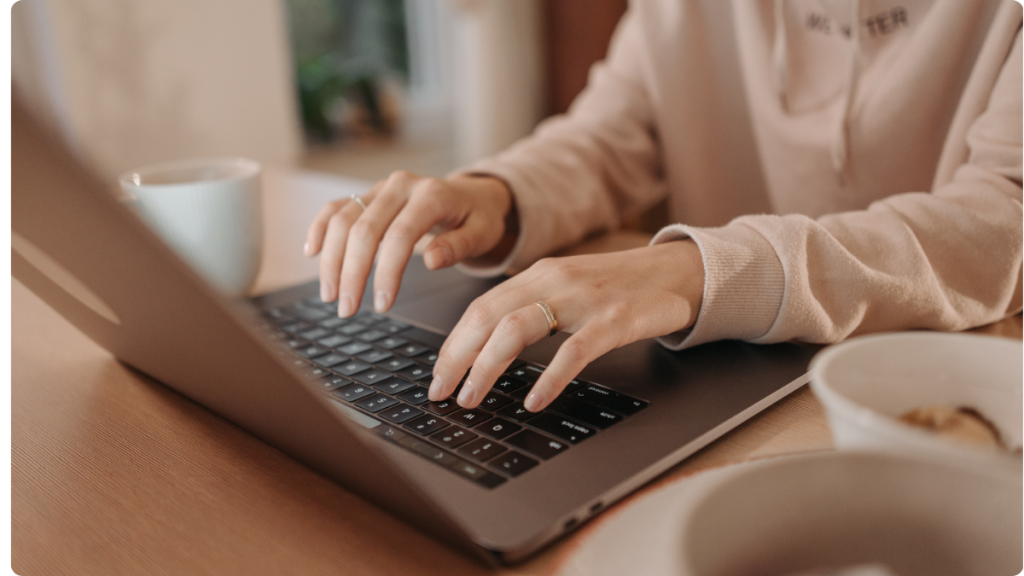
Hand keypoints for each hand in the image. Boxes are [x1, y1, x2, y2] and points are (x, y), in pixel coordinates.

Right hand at [305, 171, 512, 316]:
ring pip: (343, 219)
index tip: (382, 305)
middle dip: (351, 273)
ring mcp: (381, 188)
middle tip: (347, 309)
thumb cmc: (478, 218)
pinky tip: (312, 252)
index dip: (386, 272)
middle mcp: (401, 186)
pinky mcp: (368, 194)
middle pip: (364, 229)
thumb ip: (459, 246)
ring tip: (329, 295)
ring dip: (332, 259)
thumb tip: (432, 260)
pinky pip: (336, 207)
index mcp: (431, 194)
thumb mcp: (482, 233)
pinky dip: (320, 228)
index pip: (400, 236)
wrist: (472, 195)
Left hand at [428, 240, 704, 410]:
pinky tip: (534, 401)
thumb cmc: (620, 287)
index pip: (480, 308)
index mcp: (538, 275)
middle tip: (441, 393)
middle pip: (488, 317)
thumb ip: (532, 309)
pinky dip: (549, 378)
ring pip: (518, 328)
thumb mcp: (568, 289)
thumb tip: (488, 349)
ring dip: (487, 367)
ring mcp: (584, 299)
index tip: (437, 375)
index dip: (453, 343)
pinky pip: (574, 351)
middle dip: (456, 358)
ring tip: (472, 398)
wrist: (679, 272)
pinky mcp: (615, 318)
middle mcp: (554, 281)